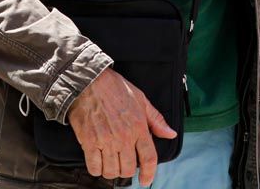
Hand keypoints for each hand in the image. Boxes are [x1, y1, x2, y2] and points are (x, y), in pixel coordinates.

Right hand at [67, 69, 175, 184]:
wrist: (88, 80)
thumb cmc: (115, 88)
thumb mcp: (141, 99)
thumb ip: (156, 119)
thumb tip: (171, 134)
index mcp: (138, 126)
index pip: (148, 158)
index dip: (149, 173)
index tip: (146, 180)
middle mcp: (123, 136)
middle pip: (128, 169)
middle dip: (127, 171)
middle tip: (123, 163)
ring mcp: (105, 140)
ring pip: (111, 171)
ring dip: (111, 171)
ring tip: (110, 162)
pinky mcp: (88, 141)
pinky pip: (94, 166)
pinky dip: (96, 169)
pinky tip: (97, 161)